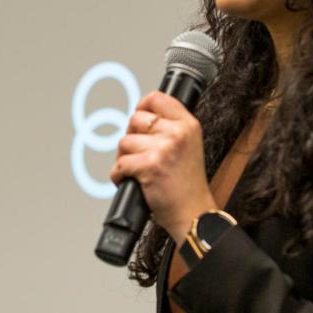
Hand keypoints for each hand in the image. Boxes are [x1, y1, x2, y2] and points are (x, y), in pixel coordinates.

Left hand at [109, 90, 217, 244]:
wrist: (194, 214)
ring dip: (125, 159)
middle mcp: (178, 133)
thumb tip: (138, 117)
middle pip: (135, 119)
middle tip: (140, 154)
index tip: (139, 120)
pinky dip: (119, 176)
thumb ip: (170, 129)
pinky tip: (131, 181)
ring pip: (124, 142)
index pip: (157, 98)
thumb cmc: (187, 186)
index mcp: (188, 125)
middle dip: (131, 137)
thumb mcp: (188, 147)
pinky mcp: (150, 166)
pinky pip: (120, 164)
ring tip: (139, 171)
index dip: (142, 107)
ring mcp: (164, 148)